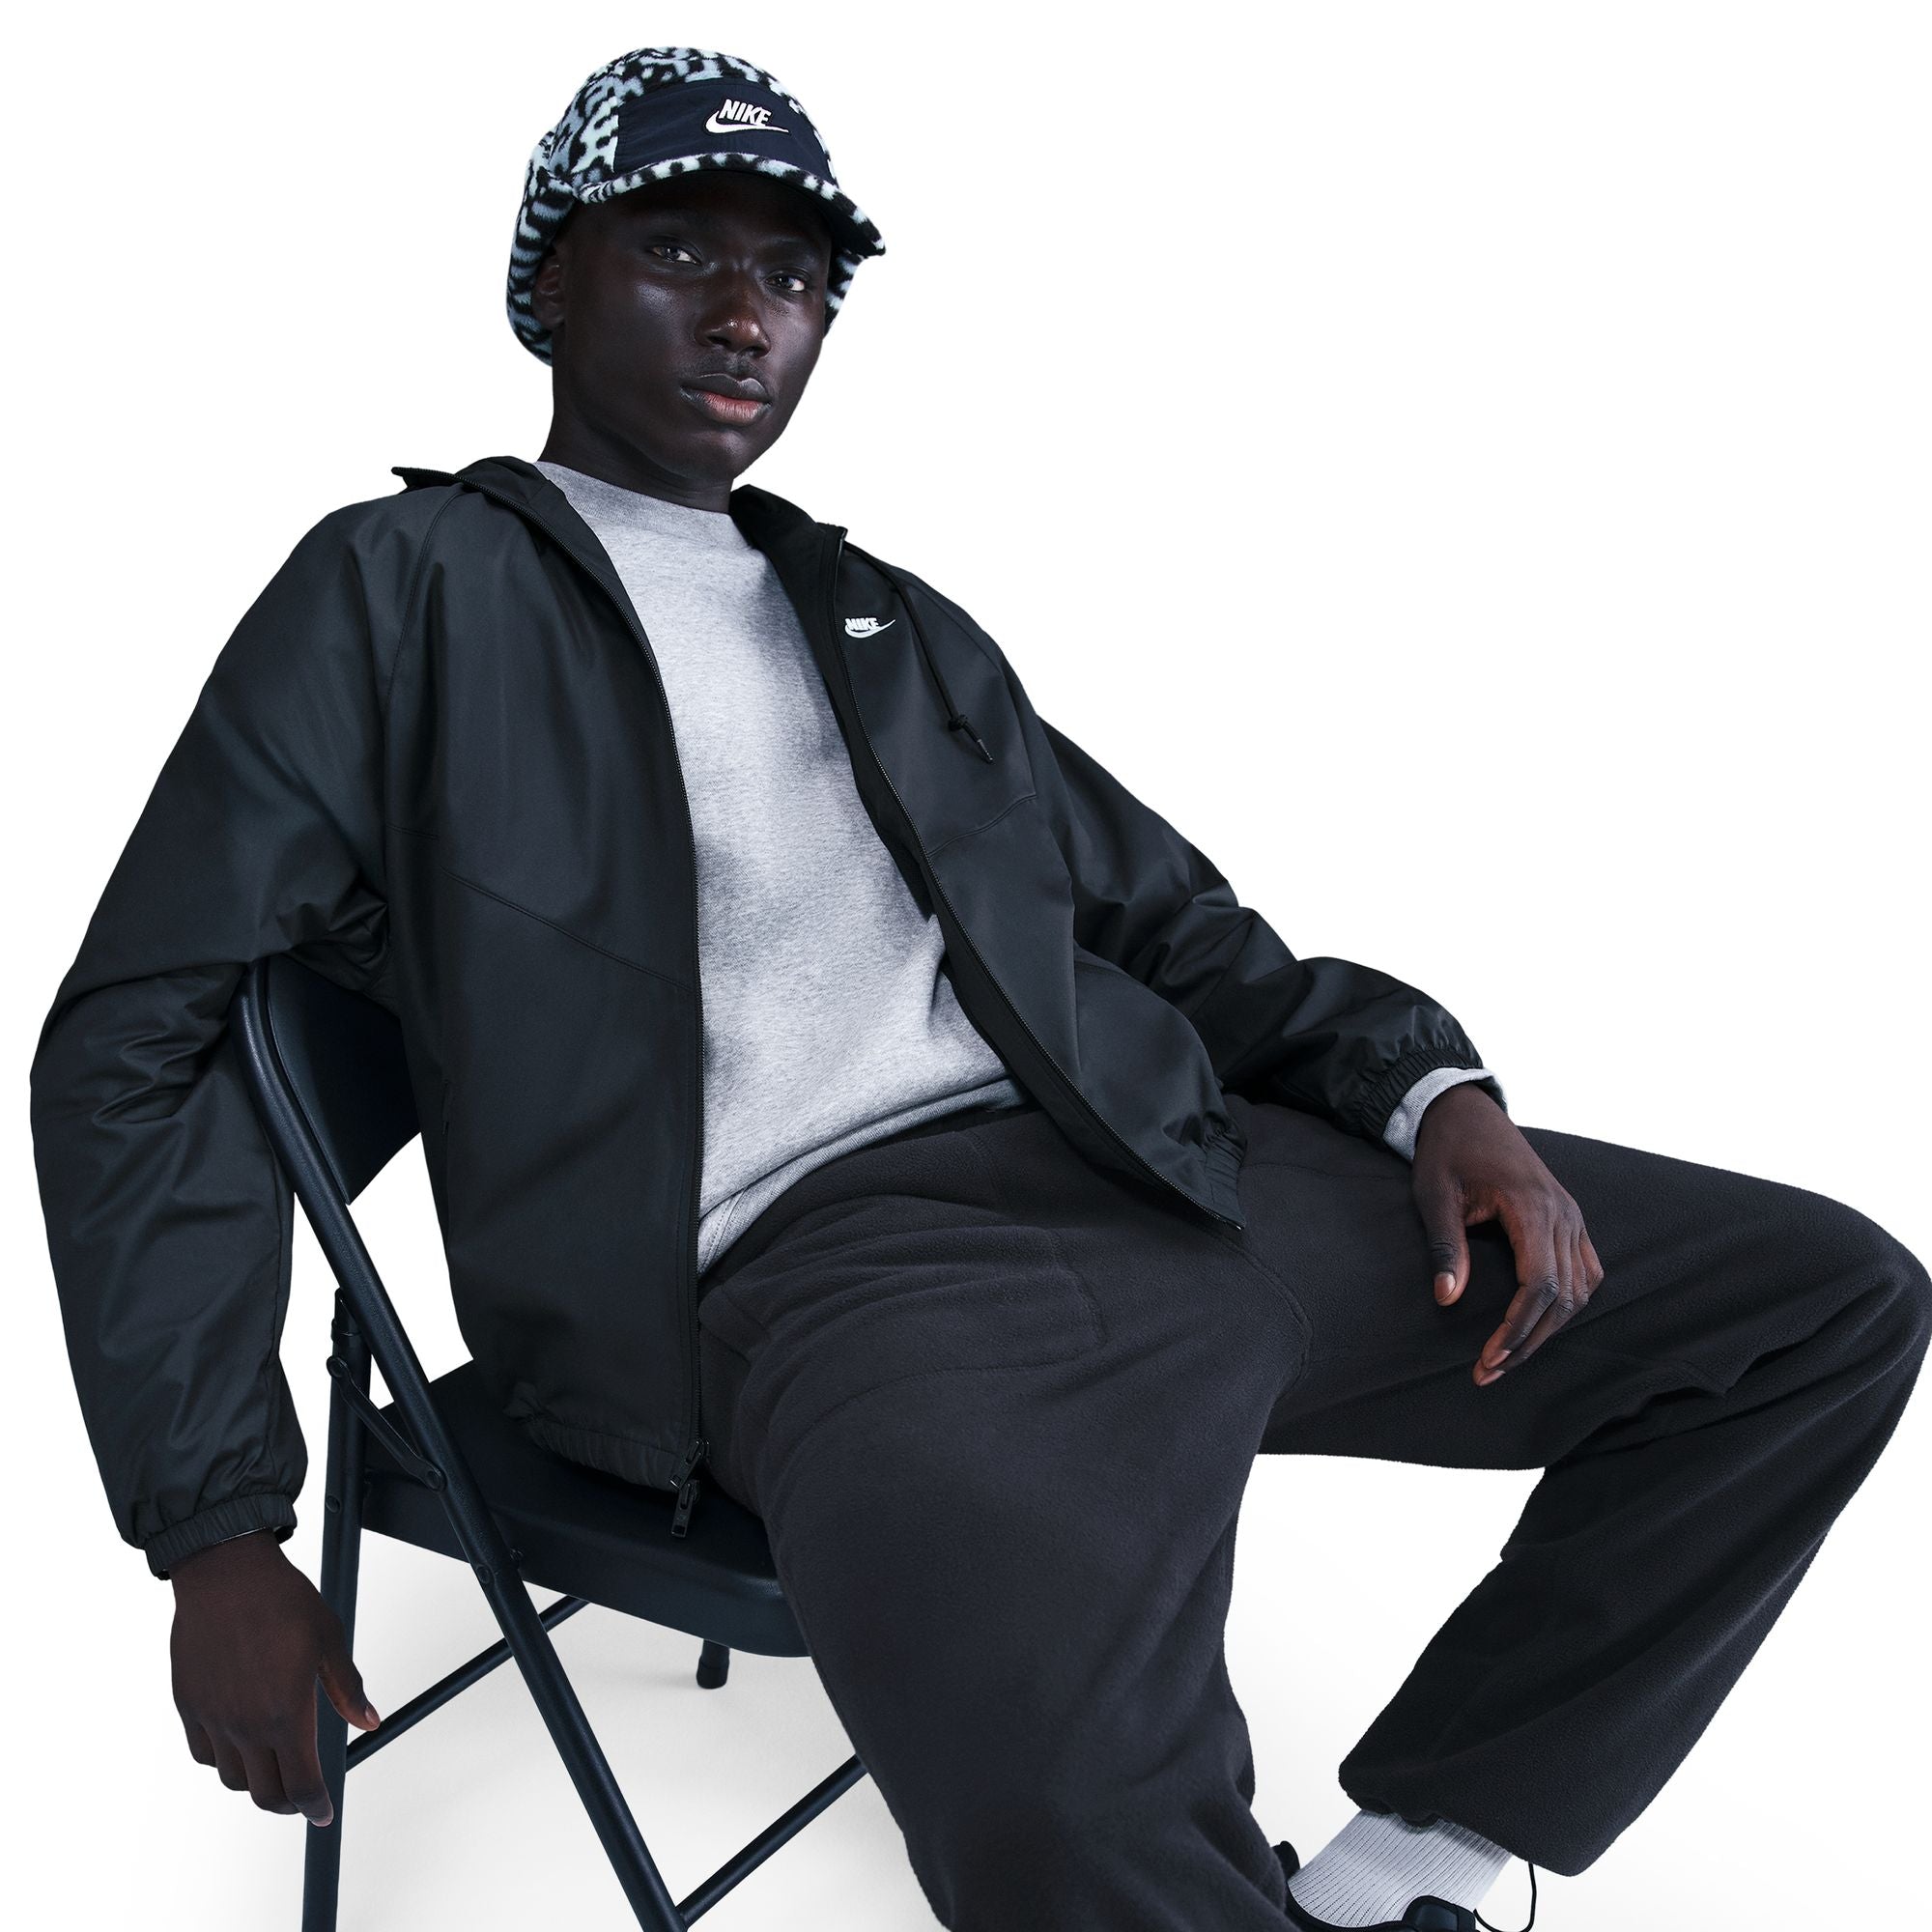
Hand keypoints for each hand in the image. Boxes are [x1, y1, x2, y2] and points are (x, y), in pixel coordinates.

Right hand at [169, 1530, 379, 1826]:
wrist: (226, 1573)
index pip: (301, 1783)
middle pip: (264, 1793)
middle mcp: (245, 1724)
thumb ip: (347, 1688)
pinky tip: (239, 1740)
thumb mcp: (328, 1639)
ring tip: (273, 1763)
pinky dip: (222, 1758)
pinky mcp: (188, 1705)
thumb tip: (368, 1721)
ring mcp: (213, 1718)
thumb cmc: (282, 1600)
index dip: (314, 1806)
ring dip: (255, 1781)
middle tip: (302, 1793)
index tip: (323, 1812)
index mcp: (285, 1712)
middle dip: (287, 1802)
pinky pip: (203, 1753)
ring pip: (232, 1779)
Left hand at [1410, 1083, 1605, 1386]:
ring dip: (1549, 1328)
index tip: (1486, 1359)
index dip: (1517, 1329)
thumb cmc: (1446, 1152)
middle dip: (1528, 1341)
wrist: (1464, 1113)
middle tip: (1489, 1372)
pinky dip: (1568, 1303)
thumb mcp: (1434, 1196)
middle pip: (1563, 1296)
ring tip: (1509, 1356)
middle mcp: (1563, 1213)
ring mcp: (1572, 1215)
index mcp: (1531, 1205)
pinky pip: (1586, 1271)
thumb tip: (1447, 1299)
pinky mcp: (1571, 1218)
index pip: (1540, 1284)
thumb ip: (1446, 1247)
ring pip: (1580, 1289)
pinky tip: (1539, 1323)